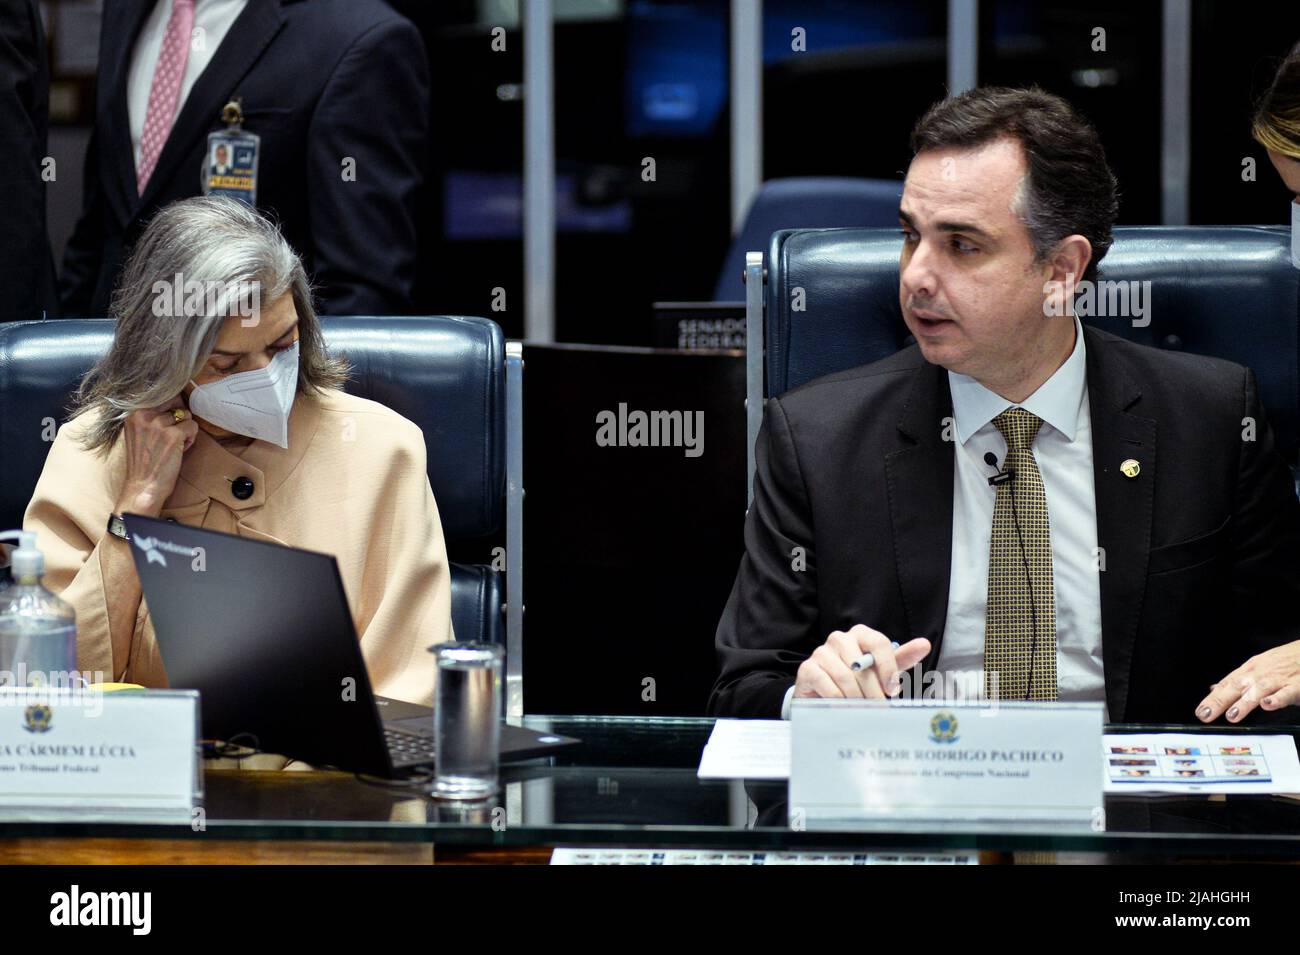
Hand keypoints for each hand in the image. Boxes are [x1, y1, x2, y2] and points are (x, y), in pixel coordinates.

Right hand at [114, 397, 198, 517]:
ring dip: (185, 430)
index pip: (162, 395)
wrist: (143, 486)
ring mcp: (158, 424)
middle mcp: (143, 414)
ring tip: (173, 445)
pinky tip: (179, 450)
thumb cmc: (144, 462)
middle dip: (179, 419)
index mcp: (133, 412)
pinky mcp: (173, 435)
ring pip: (186, 415)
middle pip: (176, 404)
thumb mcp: (139, 431)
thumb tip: (175, 401)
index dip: (172, 409)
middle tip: (170, 437)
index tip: (168, 424)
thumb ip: (151, 415)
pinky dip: (191, 439)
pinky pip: (193, 427)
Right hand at [794, 624, 931, 700]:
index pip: (879, 643)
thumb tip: (925, 644)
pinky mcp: (808, 668)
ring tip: (862, 709)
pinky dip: (839, 700)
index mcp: (860, 633)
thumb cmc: (857, 678)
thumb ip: (901, 658)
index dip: (888, 668)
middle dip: (873, 691)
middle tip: (878, 707)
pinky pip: (827, 685)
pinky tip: (842, 706)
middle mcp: (839, 638)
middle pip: (862, 665)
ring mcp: (821, 652)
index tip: (893, 690)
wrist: (823, 691)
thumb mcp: (881, 669)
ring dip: (857, 698)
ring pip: (846, 677)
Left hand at [1197, 640, 1299, 722]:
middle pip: (1236, 686)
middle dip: (1219, 701)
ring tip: (1232, 715)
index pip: (1226, 685)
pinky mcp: (1296, 685)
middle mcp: (1260, 673)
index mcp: (1249, 670)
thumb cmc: (1284, 661)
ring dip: (1244, 702)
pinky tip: (1267, 704)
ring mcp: (1278, 678)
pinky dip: (1277, 698)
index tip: (1200, 712)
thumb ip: (1236, 681)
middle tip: (1206, 715)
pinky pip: (1286, 692)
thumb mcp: (1257, 667)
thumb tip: (1213, 689)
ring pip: (1258, 689)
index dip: (1212, 699)